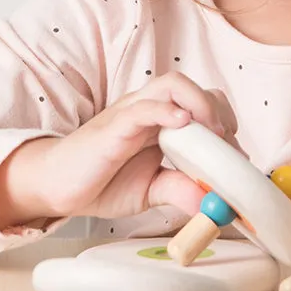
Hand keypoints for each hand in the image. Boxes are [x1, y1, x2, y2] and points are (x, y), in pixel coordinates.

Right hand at [0, 72, 241, 226]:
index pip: (201, 103)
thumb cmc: (101, 181)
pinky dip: (165, 110)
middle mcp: (149, 110)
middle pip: (191, 86)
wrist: (55, 187)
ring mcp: (131, 114)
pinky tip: (180, 123)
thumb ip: (179, 190)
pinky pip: (143, 108)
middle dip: (217, 109)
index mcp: (160, 122)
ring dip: (199, 103)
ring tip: (211, 132)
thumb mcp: (150, 190)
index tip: (235, 155)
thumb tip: (211, 205)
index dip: (224, 122)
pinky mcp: (114, 126)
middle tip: (226, 143)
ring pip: (172, 85)